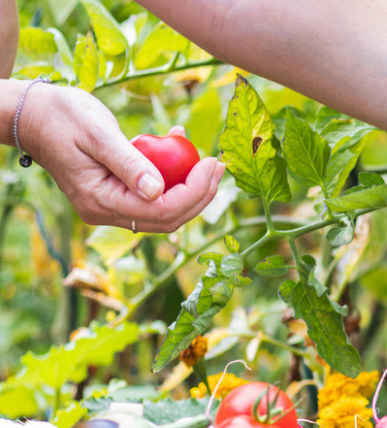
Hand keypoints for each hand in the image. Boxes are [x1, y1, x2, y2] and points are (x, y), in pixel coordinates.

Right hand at [23, 85, 223, 232]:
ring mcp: (111, 207)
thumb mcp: (97, 134)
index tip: (213, 163)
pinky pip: (153, 195)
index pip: (162, 211)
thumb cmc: (61, 116)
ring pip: (164, 209)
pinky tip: (177, 144)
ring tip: (205, 157)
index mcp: (100, 201)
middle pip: (168, 217)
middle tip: (218, 164)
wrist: (32, 115)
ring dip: (190, 186)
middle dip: (200, 194)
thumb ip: (128, 163)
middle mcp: (106, 212)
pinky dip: (172, 176)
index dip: (195, 192)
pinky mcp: (116, 195)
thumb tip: (157, 191)